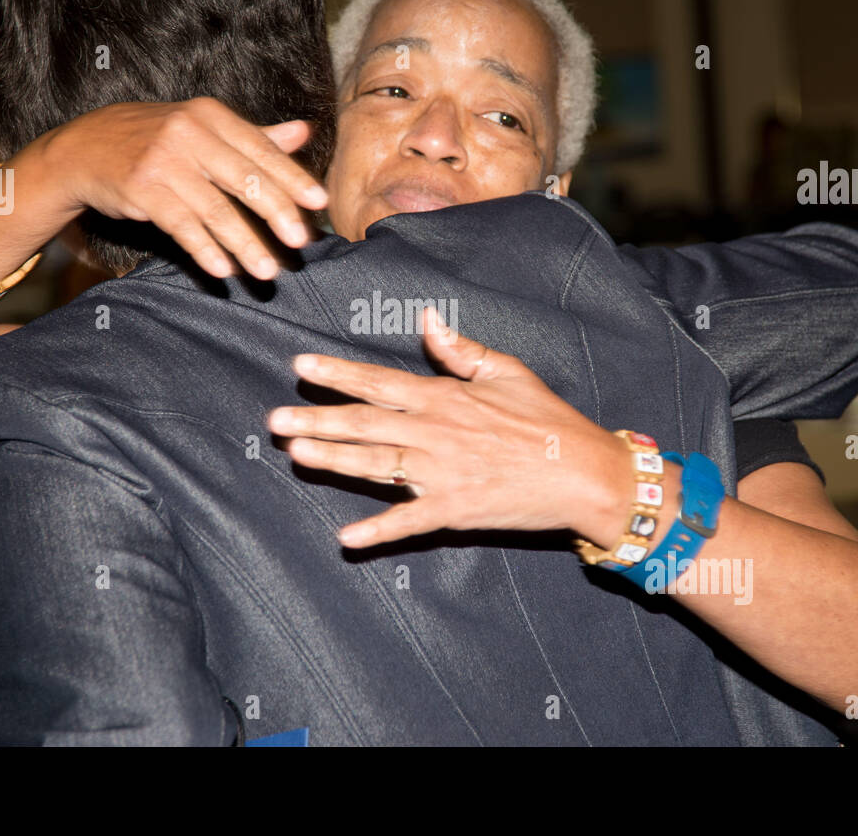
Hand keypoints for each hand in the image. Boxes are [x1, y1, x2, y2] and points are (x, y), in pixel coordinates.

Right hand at [37, 98, 327, 278]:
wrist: (84, 147)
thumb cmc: (155, 139)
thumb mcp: (202, 127)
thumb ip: (254, 135)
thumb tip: (305, 132)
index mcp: (210, 115)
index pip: (261, 149)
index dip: (293, 177)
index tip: (320, 204)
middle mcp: (189, 133)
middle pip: (244, 179)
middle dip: (277, 213)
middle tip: (302, 243)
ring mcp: (163, 161)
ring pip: (216, 209)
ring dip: (245, 244)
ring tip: (269, 271)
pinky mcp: (141, 189)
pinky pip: (182, 225)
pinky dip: (205, 249)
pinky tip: (224, 270)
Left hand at [267, 307, 636, 548]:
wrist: (584, 472)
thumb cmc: (548, 420)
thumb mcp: (507, 371)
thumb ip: (461, 350)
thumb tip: (427, 321)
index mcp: (445, 397)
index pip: (379, 381)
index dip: (337, 373)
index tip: (300, 366)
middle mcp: (436, 432)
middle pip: (365, 423)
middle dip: (316, 419)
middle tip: (274, 420)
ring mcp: (443, 473)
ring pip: (376, 464)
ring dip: (333, 459)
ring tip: (295, 454)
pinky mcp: (455, 509)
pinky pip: (409, 522)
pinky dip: (378, 531)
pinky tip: (346, 537)